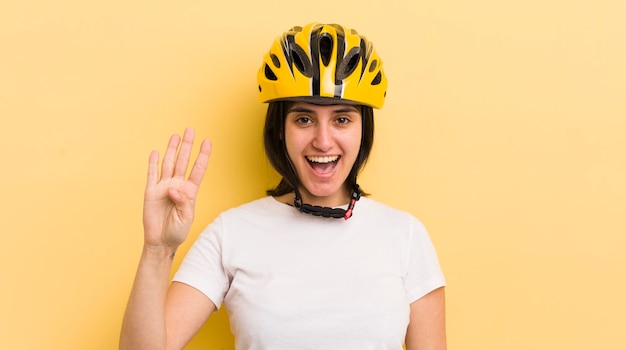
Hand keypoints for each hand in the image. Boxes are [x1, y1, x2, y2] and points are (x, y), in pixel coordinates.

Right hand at [142, 128, 211, 250]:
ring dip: (172, 150)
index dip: (203, 155)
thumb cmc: (177, 231)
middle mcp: (177, 186)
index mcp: (190, 191)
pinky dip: (152, 163)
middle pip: (183, 161)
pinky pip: (151, 174)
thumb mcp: (186, 218)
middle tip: (190, 129)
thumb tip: (173, 187)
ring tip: (176, 136)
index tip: (207, 141)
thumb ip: (183, 201)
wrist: (161, 241)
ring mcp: (163, 187)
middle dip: (187, 146)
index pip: (198, 169)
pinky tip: (155, 152)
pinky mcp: (150, 192)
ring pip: (168, 164)